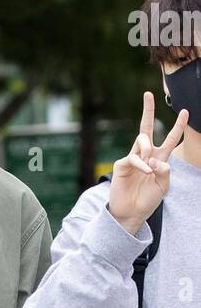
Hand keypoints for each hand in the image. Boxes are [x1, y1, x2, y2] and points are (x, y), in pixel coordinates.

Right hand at [108, 90, 187, 235]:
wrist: (131, 213)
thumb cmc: (148, 201)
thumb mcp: (164, 186)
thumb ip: (165, 171)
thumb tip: (155, 158)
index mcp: (159, 159)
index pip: (170, 139)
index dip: (178, 126)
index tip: (185, 112)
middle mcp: (145, 155)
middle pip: (146, 128)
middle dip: (148, 111)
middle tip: (148, 94)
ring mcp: (133, 158)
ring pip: (142, 140)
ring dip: (148, 150)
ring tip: (149, 168)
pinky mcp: (122, 164)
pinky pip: (134, 157)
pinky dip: (141, 163)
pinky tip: (146, 171)